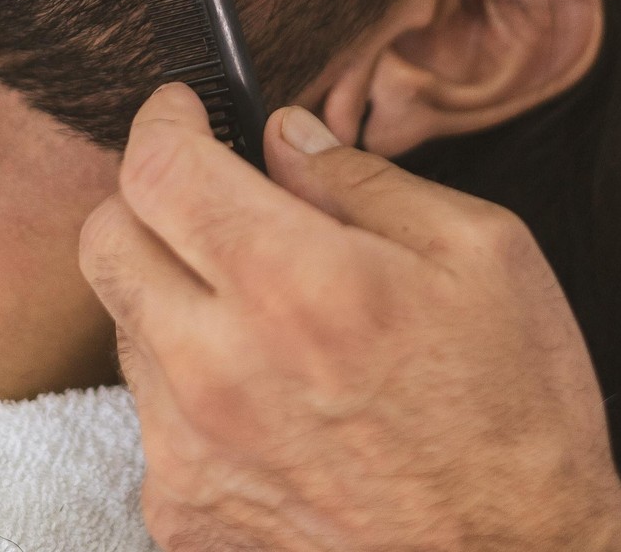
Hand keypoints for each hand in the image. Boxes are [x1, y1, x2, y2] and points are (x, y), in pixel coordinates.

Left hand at [80, 84, 620, 550]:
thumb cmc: (513, 414)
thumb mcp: (481, 255)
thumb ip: (365, 183)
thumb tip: (285, 141)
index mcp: (295, 284)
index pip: (160, 169)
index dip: (163, 122)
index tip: (182, 113)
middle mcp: (218, 366)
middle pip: (107, 241)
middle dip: (146, 200)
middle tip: (206, 202)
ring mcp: (189, 448)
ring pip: (125, 327)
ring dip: (174, 296)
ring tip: (263, 319)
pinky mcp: (185, 507)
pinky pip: (152, 415)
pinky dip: (191, 384)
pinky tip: (267, 398)